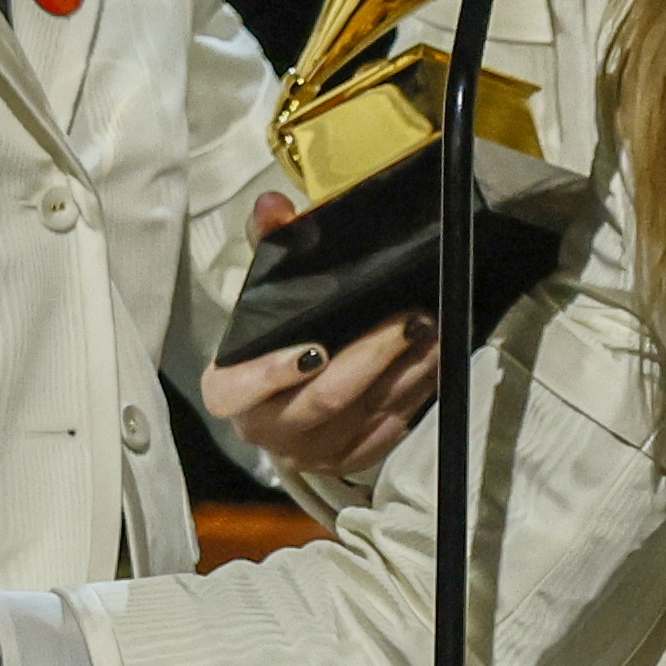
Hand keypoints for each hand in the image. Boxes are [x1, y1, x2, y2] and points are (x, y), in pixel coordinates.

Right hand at [198, 192, 442, 477]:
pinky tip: (434, 361)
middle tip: (409, 319)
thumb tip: (272, 206)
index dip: (272, 374)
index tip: (316, 348)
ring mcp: (310, 451)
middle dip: (370, 359)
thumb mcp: (264, 291)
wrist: (284, 401)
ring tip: (433, 332)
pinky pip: (388, 432)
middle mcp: (267, 429)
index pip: (238, 389)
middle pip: (322, 402)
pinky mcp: (348, 460)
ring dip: (406, 374)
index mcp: (231, 389)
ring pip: (364, 417)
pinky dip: (415, 395)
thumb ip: (268, 244)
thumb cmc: (273, 339)